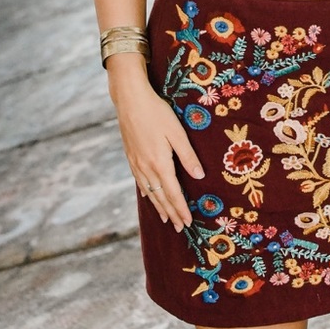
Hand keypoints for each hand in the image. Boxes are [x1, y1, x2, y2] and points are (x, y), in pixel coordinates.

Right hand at [108, 60, 204, 231]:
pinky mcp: (130, 157)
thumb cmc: (157, 113)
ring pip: (149, 192)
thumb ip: (188, 155)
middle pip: (161, 197)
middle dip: (172, 213)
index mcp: (160, 163)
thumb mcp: (177, 132)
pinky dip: (147, 193)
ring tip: (167, 218)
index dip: (181, 209)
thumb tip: (199, 176)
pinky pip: (140, 182)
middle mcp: (146, 168)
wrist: (130, 100)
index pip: (173, 193)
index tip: (188, 222)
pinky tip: (149, 196)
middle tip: (181, 228)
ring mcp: (136, 163)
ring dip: (159, 207)